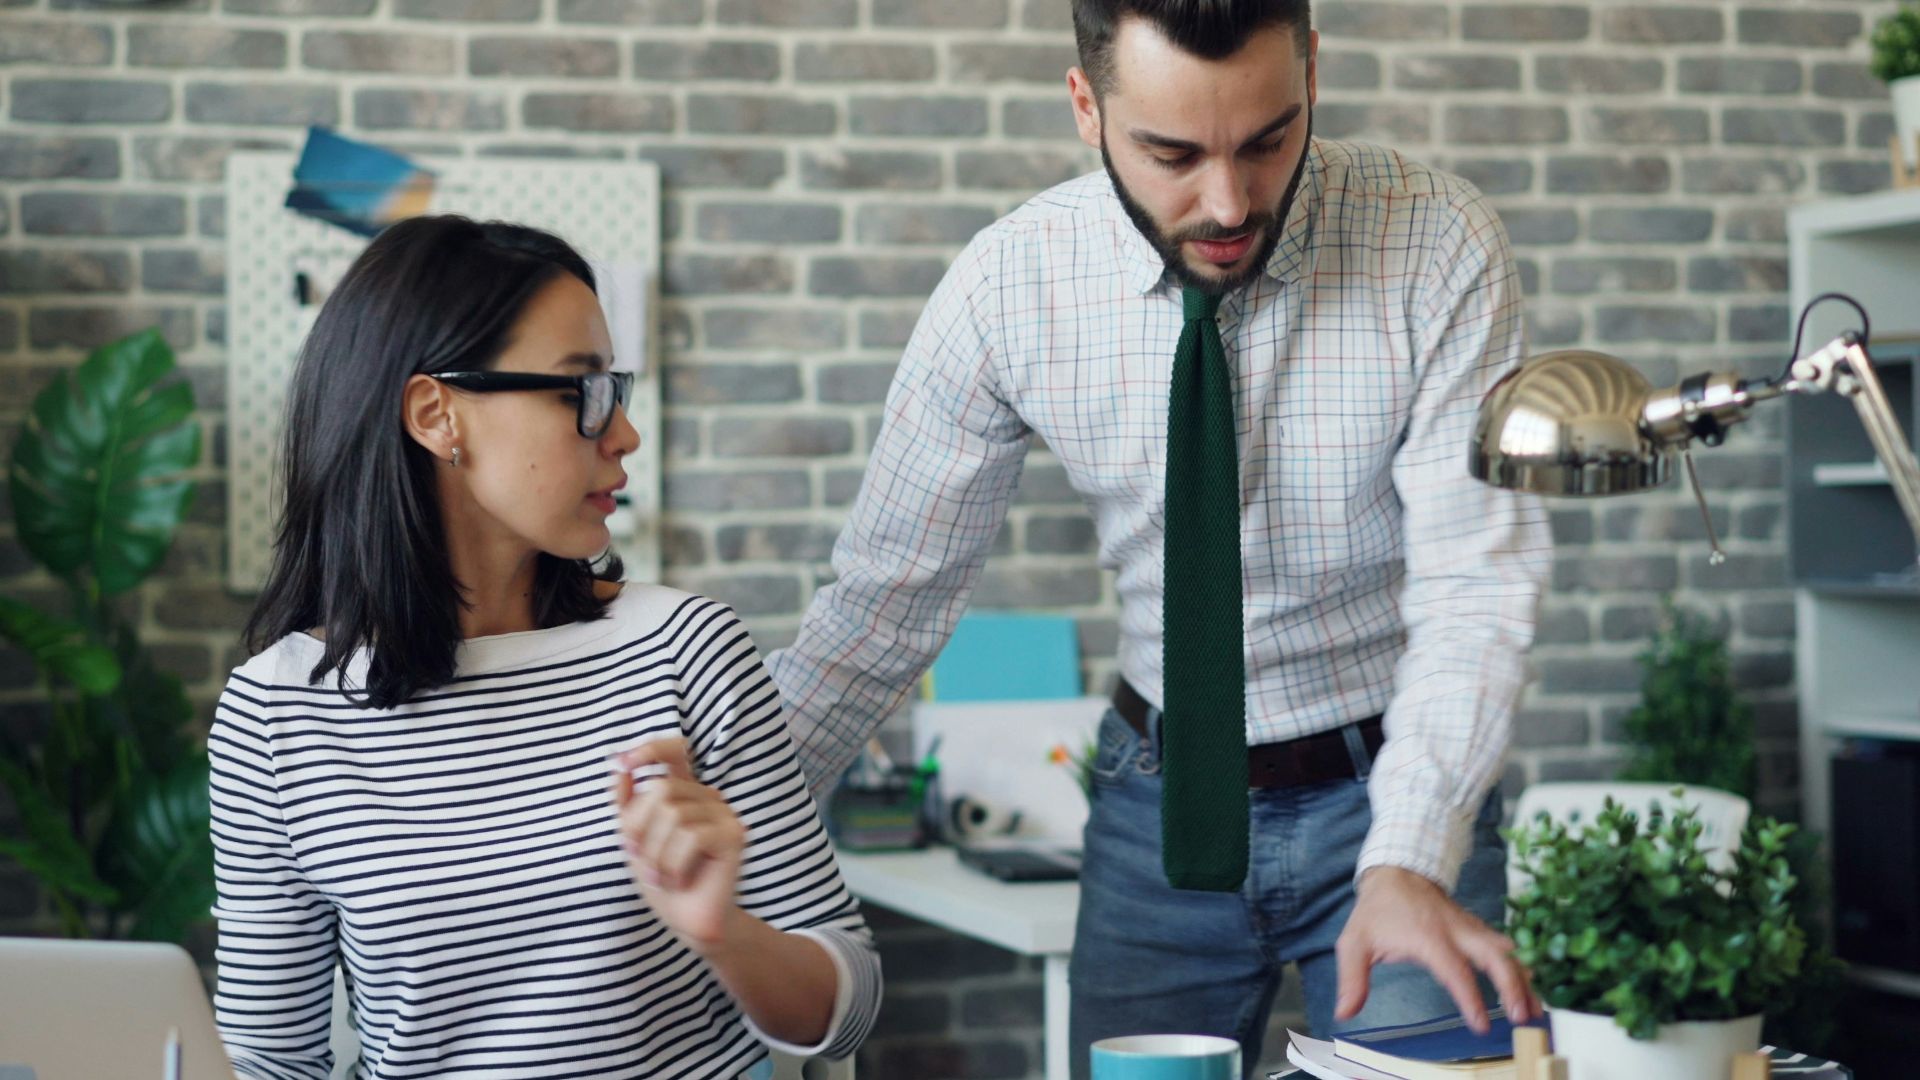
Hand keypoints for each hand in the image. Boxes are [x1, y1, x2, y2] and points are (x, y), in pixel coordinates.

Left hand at [609, 737, 745, 949]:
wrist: (689, 922)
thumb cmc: (664, 880)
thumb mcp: (635, 840)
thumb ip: (627, 806)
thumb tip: (618, 769)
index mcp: (685, 793)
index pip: (674, 752)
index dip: (650, 750)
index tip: (621, 762)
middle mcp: (707, 797)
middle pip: (662, 789)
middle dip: (638, 827)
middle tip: (638, 856)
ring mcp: (724, 814)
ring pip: (673, 814)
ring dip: (655, 853)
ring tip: (660, 875)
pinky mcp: (734, 835)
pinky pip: (692, 836)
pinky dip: (674, 864)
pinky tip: (678, 880)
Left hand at [1334, 866, 1537, 1033]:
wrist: (1397, 872)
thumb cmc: (1377, 910)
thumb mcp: (1354, 941)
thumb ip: (1352, 977)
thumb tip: (1345, 1011)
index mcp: (1427, 936)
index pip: (1454, 969)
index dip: (1470, 997)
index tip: (1481, 1023)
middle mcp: (1455, 931)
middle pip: (1494, 956)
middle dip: (1512, 985)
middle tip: (1523, 1016)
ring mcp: (1470, 928)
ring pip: (1506, 951)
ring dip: (1523, 979)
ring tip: (1537, 1009)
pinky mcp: (1476, 929)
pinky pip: (1504, 948)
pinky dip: (1519, 967)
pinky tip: (1530, 988)